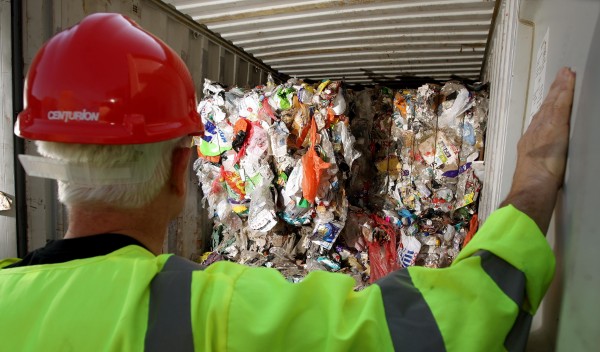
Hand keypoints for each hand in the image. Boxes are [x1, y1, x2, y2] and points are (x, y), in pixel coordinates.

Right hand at [501, 67, 575, 232]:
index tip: (553, 94)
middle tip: (562, 75)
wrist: (531, 187)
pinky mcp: (556, 126)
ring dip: (560, 86)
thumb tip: (537, 167)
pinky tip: (569, 81)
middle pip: (546, 106)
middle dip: (554, 90)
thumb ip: (535, 163)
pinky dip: (564, 91)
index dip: (548, 105)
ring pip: (554, 102)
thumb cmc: (531, 185)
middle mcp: (534, 131)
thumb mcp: (532, 171)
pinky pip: (561, 104)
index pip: (541, 118)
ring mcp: (544, 127)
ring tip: (566, 74)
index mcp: (529, 142)